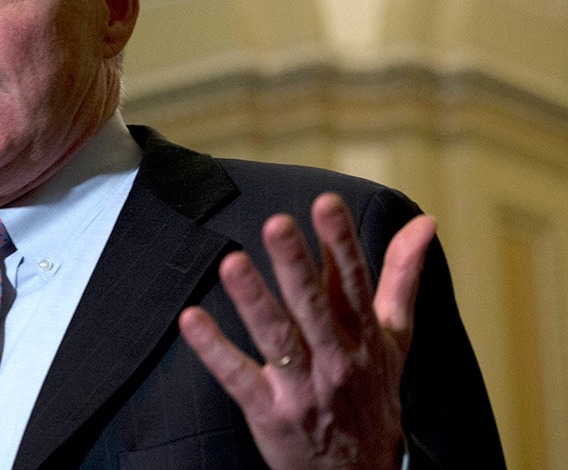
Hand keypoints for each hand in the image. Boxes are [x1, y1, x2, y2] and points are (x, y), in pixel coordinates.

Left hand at [179, 192, 432, 468]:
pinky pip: (239, 378)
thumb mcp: (396, 336)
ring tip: (231, 263)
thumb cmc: (372, 392)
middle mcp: (337, 357)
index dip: (340, 241)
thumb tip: (425, 221)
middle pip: (314, 305)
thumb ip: (401, 277)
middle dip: (296, 265)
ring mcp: (303, 386)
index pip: (353, 280)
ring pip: (278, 338)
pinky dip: (214, 351)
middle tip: (276, 223)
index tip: (326, 203)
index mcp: (365, 333)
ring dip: (254, 300)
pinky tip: (190, 320)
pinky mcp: (271, 411)